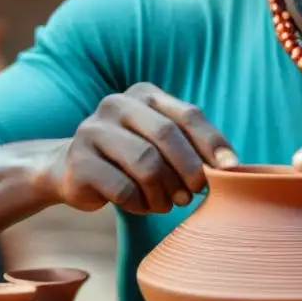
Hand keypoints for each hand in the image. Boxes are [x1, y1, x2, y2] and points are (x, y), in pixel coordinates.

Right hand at [43, 83, 237, 214]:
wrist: (70, 169)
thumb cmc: (129, 157)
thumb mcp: (158, 142)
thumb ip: (190, 145)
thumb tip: (230, 168)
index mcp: (144, 94)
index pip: (188, 114)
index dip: (212, 142)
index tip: (231, 169)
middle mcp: (117, 104)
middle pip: (167, 136)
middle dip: (190, 169)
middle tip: (195, 193)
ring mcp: (93, 130)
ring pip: (145, 164)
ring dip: (164, 192)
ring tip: (168, 204)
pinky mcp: (79, 160)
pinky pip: (122, 188)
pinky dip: (139, 204)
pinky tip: (141, 206)